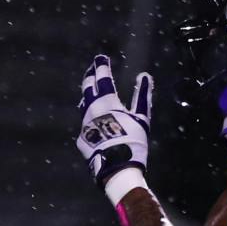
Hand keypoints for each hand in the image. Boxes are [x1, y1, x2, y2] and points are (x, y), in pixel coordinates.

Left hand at [76, 54, 153, 190]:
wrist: (116, 168)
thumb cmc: (132, 141)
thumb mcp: (142, 118)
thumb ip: (142, 96)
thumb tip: (145, 76)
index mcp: (107, 102)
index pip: (102, 78)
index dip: (102, 66)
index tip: (101, 57)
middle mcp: (92, 109)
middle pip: (87, 87)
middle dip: (90, 75)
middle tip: (93, 68)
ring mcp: (84, 123)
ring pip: (83, 103)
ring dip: (87, 94)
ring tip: (90, 90)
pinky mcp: (81, 137)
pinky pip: (84, 121)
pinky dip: (89, 115)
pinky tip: (92, 118)